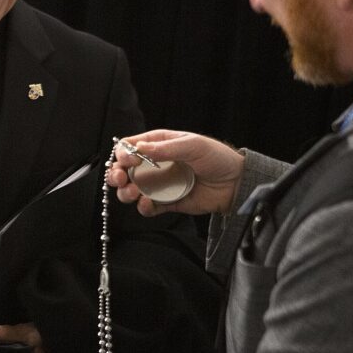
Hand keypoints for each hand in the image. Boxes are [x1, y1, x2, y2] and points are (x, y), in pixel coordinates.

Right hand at [107, 129, 243, 216]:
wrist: (236, 184)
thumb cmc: (217, 157)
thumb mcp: (193, 146)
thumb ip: (165, 148)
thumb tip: (138, 148)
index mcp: (158, 144)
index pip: (129, 146)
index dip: (123, 153)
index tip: (128, 161)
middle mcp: (154, 164)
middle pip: (124, 169)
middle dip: (116, 174)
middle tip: (120, 179)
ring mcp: (159, 184)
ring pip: (131, 189)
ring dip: (126, 192)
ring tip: (134, 194)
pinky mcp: (166, 202)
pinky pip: (148, 207)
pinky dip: (143, 207)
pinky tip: (148, 204)